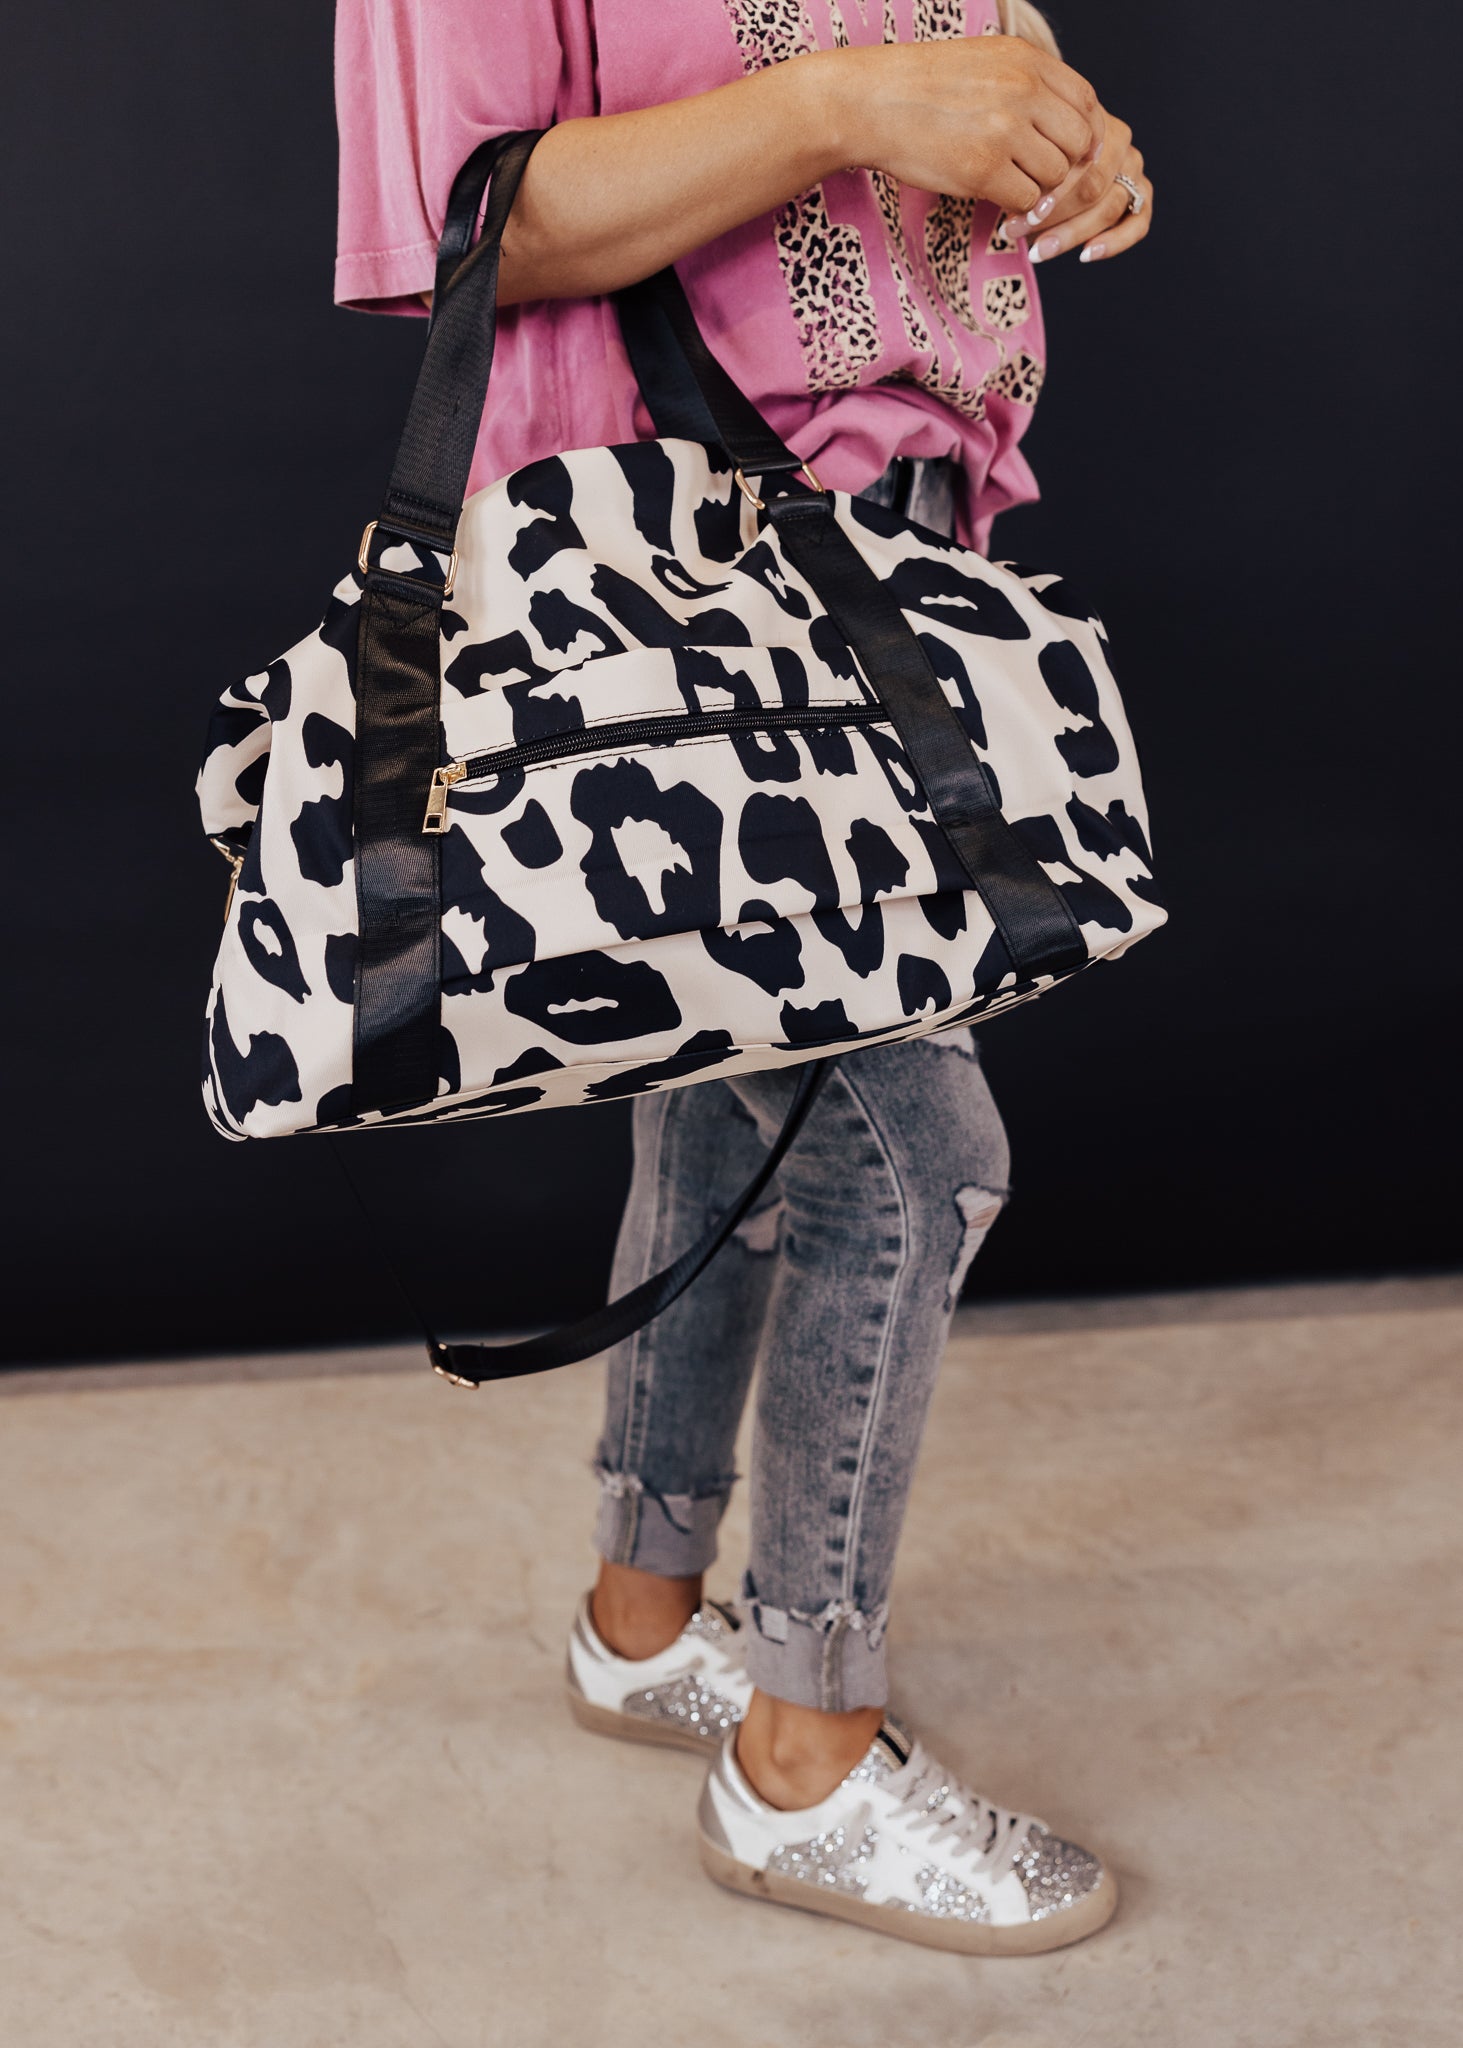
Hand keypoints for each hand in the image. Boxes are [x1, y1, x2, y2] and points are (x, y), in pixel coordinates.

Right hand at [832, 34, 1104, 217]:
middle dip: (1062, 165)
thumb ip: (1029, 84)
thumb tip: (1067, 123)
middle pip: (1078, 143)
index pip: (1085, 103)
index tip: (1064, 150)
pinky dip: (1013, 206)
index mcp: (1026, 60)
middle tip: (1035, 174)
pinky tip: (992, 196)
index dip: (1082, 133)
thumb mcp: (985, 62)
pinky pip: (1024, 200)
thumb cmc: (923, 86)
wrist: (871, 102)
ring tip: (1007, 183)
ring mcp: (1005, 131)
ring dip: (1036, 188)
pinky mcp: (983, 170)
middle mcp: (1023, 91)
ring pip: (1054, 176)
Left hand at [1001, 106, 1150, 263]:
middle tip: (1016, 232)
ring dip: (1071, 233)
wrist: (1046, 159)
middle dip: (1051, 215)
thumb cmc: (1027, 155)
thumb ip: (1021, 160)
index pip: (1076, 160)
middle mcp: (1118, 142)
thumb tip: (1005, 190)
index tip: (1012, 214)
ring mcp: (1133, 169)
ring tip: (1037, 251)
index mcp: (1092, 121)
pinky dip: (1114, 242)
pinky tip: (1086, 254)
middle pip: (1092, 186)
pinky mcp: (1141, 196)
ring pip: (1110, 207)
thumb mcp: (1020, 149)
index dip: (1045, 191)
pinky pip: (1138, 223)